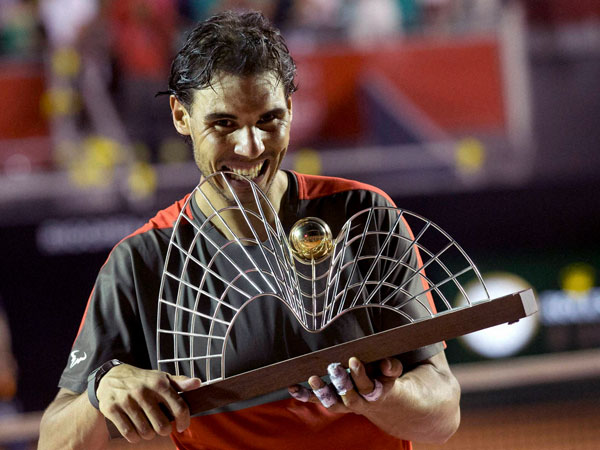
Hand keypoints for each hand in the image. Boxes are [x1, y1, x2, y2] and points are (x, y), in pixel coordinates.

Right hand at [96, 364, 200, 442]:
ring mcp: (127, 401)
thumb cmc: (143, 380)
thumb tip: (198, 383)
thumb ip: (180, 382)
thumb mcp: (162, 377)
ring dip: (148, 435)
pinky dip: (134, 437)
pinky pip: (129, 433)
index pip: (179, 408)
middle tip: (161, 427)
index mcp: (159, 383)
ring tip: (148, 428)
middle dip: (164, 430)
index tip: (182, 426)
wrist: (111, 376)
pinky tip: (136, 432)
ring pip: (145, 432)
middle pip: (162, 426)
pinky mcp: (112, 409)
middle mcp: (143, 391)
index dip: (184, 421)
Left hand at [288, 357, 402, 414]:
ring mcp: (343, 404)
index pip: (367, 386)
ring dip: (321, 393)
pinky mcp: (332, 402)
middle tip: (333, 367)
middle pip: (349, 398)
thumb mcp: (392, 372)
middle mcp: (358, 402)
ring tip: (313, 379)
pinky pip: (317, 401)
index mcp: (375, 393)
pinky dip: (304, 396)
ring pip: (332, 403)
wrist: (382, 402)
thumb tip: (386, 364)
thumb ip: (392, 367)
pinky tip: (293, 388)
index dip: (360, 374)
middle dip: (341, 383)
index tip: (353, 360)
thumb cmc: (383, 378)